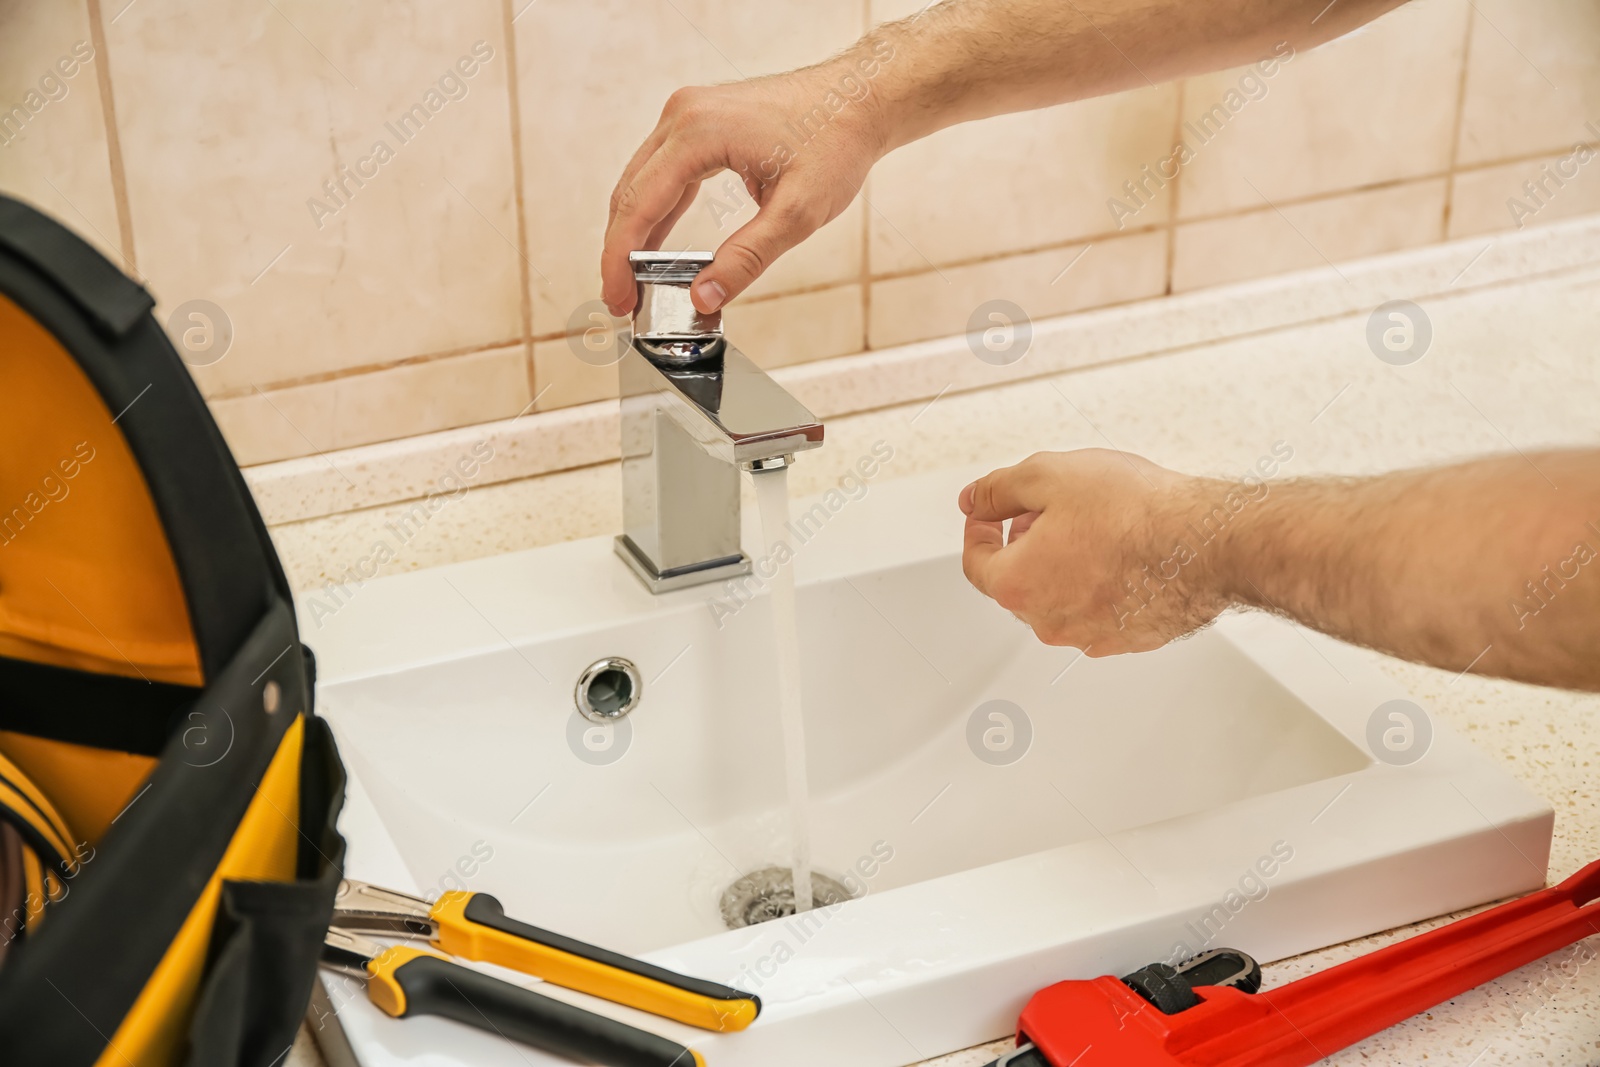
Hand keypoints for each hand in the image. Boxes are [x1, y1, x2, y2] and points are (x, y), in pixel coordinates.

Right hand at [600, 61, 887, 316]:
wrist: (861, 99)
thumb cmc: (836, 141)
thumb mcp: (796, 213)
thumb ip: (746, 259)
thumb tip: (704, 297)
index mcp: (698, 132)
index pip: (639, 205)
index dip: (621, 260)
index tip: (618, 299)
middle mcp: (684, 114)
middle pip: (631, 193)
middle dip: (620, 252)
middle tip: (621, 300)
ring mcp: (689, 113)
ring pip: (642, 182)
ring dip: (634, 232)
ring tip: (633, 281)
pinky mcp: (700, 120)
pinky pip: (663, 171)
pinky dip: (657, 210)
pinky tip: (656, 246)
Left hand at [959, 450, 1234, 653]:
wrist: (1207, 541)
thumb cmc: (1136, 512)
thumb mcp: (1048, 475)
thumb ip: (997, 489)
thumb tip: (974, 499)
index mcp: (1018, 585)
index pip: (976, 562)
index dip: (980, 529)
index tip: (991, 512)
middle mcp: (1049, 622)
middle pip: (1018, 582)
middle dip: (1025, 543)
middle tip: (1050, 510)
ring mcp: (1091, 637)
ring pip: (1060, 599)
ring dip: (1064, 565)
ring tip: (1095, 526)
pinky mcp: (1131, 639)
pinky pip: (1101, 611)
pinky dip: (1101, 585)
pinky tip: (1126, 552)